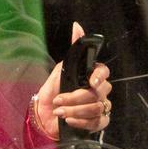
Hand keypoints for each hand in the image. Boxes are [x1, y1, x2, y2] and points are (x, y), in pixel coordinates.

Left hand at [34, 22, 111, 139]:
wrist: (44, 117)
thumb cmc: (53, 92)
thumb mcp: (59, 70)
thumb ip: (72, 51)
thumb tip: (77, 26)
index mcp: (90, 76)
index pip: (103, 72)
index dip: (99, 76)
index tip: (91, 82)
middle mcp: (99, 91)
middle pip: (99, 93)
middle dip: (76, 98)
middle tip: (58, 100)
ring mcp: (101, 107)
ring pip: (97, 108)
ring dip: (75, 110)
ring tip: (59, 112)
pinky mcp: (98, 122)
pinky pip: (98, 123)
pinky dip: (81, 122)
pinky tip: (69, 121)